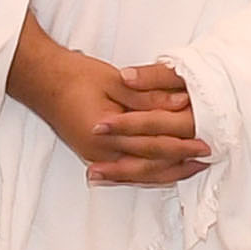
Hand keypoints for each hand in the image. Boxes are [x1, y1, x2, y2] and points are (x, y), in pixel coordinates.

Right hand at [9, 21, 209, 186]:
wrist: (42, 81)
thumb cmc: (76, 76)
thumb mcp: (115, 80)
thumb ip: (148, 96)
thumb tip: (181, 103)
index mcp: (105, 132)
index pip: (152, 143)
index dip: (181, 144)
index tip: (206, 143)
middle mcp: (100, 151)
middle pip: (148, 164)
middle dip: (180, 163)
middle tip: (208, 158)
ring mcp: (96, 156)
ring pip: (138, 173)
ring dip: (167, 172)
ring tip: (194, 168)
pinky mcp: (95, 155)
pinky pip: (127, 171)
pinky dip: (148, 173)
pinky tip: (165, 171)